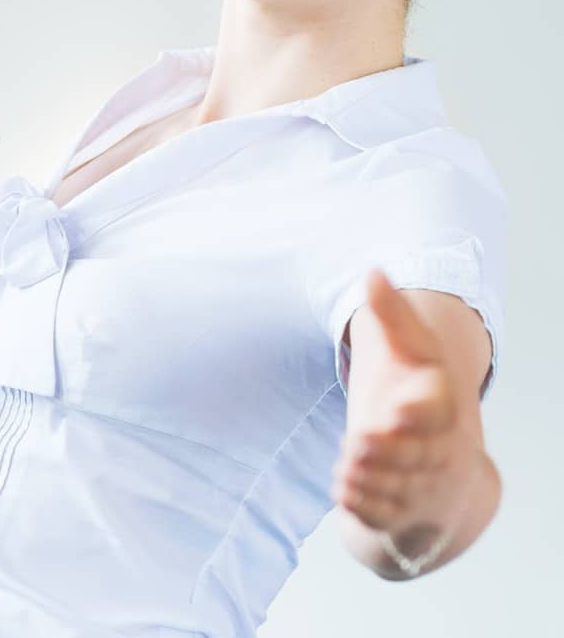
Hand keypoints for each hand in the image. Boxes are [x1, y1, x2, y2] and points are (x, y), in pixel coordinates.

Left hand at [333, 271, 480, 553]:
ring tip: (349, 466)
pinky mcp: (399, 512)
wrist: (438, 468)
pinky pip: (379, 514)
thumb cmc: (416, 399)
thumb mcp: (409, 354)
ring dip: (369, 477)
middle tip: (360, 444)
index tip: (394, 413)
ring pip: (395, 487)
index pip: (436, 412)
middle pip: (412, 455)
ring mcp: (421, 485)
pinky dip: (360, 503)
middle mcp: (438, 450)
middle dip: (385, 452)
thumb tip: (373, 271)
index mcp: (440, 409)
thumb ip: (393, 316)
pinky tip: (344, 489)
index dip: (417, 415)